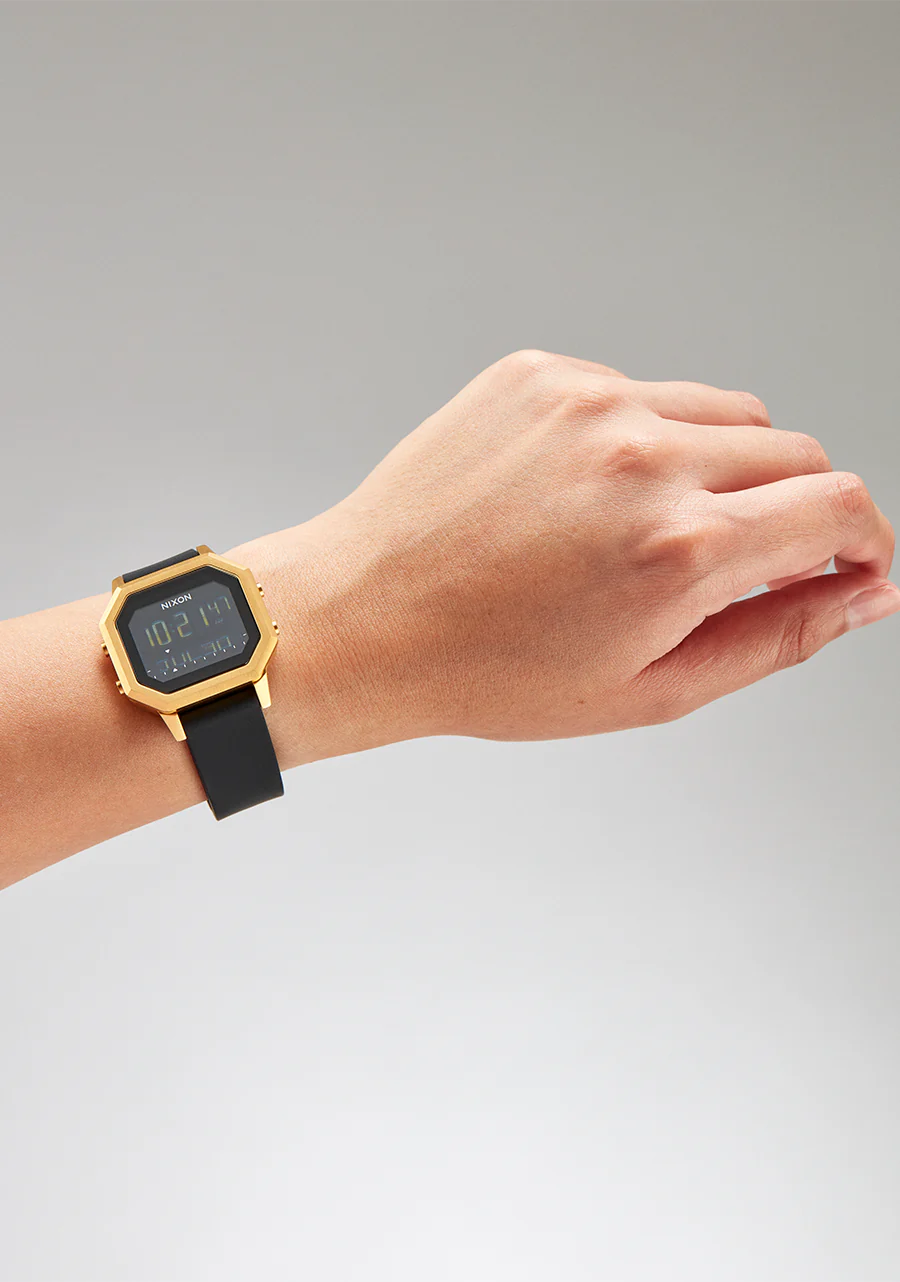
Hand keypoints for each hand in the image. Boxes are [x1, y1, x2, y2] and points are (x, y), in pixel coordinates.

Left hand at [248, 350, 898, 756]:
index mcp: (679, 546)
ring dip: (721, 470)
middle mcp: (641, 456)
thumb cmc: (488, 669)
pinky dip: (643, 440)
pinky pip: (640, 392)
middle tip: (735, 566)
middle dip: (792, 512)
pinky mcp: (542, 375)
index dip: (863, 541)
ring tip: (648, 534)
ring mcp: (588, 403)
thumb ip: (778, 635)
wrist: (366, 615)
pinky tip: (584, 498)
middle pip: (792, 452)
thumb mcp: (651, 687)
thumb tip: (862, 593)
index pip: (837, 506)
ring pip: (724, 413)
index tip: (851, 562)